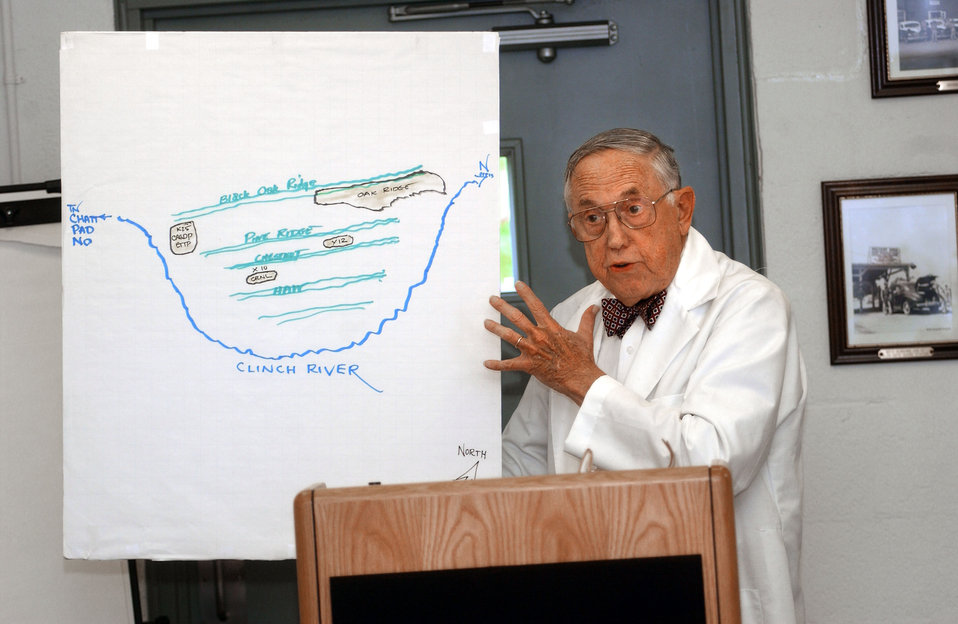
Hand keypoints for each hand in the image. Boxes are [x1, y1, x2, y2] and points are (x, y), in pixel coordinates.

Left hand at [483, 281, 603, 405]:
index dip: (526, 293)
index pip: (536, 305)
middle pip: (517, 317)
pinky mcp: (529, 365)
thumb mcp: (584, 335)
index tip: (517, 284)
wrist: (581, 378)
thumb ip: (587, 319)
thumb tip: (594, 307)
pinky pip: (510, 365)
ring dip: (496, 329)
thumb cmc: (582, 359)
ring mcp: (532, 350)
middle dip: (503, 307)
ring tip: (486, 323)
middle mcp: (539, 336)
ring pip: (510, 336)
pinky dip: (497, 365)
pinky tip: (487, 363)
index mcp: (551, 327)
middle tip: (492, 300)